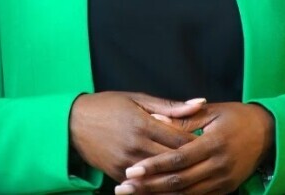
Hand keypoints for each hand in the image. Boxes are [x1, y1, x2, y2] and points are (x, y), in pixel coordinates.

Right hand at [69, 92, 207, 182]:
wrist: (72, 123)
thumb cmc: (107, 106)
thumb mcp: (137, 99)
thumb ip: (170, 106)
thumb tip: (199, 102)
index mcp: (142, 124)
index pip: (179, 138)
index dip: (198, 143)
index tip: (212, 143)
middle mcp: (135, 146)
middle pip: (173, 160)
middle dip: (192, 161)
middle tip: (209, 161)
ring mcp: (125, 163)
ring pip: (160, 176)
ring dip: (177, 177)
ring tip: (194, 175)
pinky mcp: (117, 174)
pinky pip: (143, 184)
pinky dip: (159, 185)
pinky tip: (171, 184)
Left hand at [116, 102, 274, 194]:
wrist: (268, 134)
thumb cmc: (236, 117)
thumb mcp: (211, 112)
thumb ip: (183, 119)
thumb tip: (154, 121)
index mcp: (214, 144)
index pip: (178, 159)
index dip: (153, 166)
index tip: (131, 170)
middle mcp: (219, 166)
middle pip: (179, 182)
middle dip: (149, 186)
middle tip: (124, 188)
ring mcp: (223, 181)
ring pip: (186, 194)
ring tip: (133, 194)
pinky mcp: (224, 189)